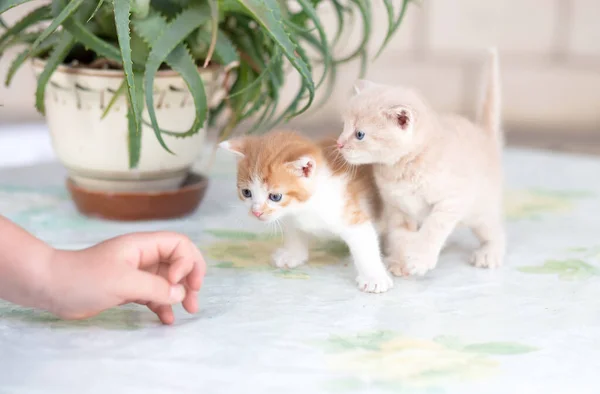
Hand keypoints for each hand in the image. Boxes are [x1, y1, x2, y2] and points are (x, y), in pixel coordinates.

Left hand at [45, 232, 205, 323]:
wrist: (51, 288)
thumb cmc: (85, 277)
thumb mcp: (124, 281)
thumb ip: (155, 287)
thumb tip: (180, 293)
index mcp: (143, 245)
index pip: (179, 245)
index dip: (185, 263)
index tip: (174, 282)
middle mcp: (143, 256)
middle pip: (179, 262)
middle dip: (190, 278)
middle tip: (194, 299)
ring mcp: (136, 273)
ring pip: (168, 281)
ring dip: (180, 294)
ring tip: (189, 311)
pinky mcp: (128, 289)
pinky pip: (154, 295)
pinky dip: (163, 305)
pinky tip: (167, 318)